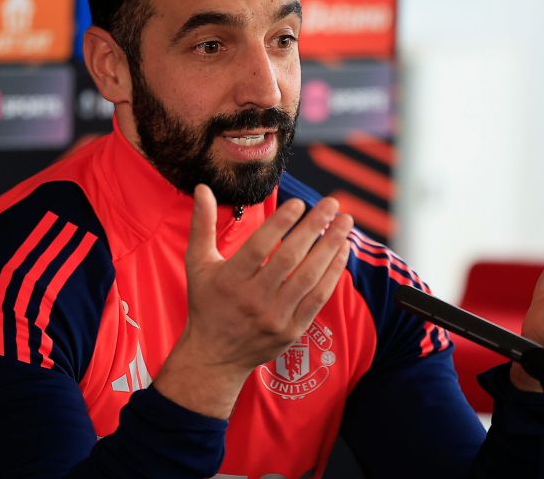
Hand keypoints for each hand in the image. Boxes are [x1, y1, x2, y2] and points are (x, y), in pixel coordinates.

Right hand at [153, 184, 352, 417]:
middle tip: (332, 203)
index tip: (299, 202)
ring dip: (331, 247)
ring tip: (345, 221)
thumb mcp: (197, 264)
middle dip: (314, 227)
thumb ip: (202, 225)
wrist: (215, 357)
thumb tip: (203, 187)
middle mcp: (253, 299)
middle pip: (290, 258)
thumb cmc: (206, 303)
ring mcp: (275, 317)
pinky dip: (332, 273)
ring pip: (309, 277)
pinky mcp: (293, 330)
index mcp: (230, 280)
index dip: (280, 223)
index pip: (260, 247)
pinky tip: (342, 251)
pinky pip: (318, 298)